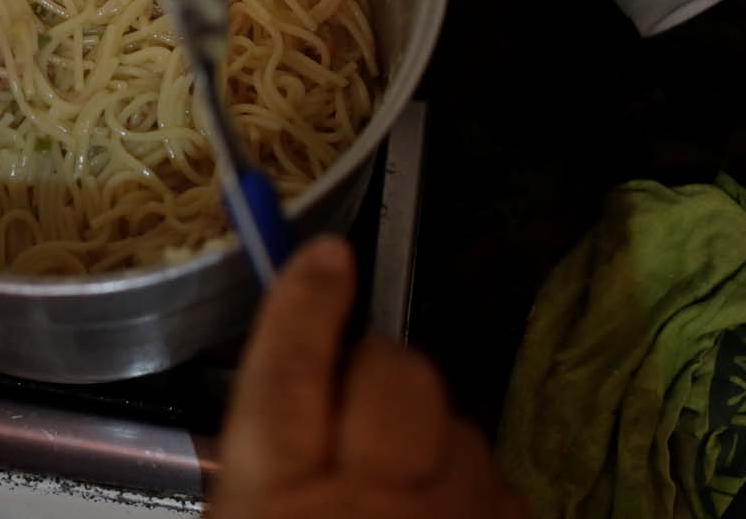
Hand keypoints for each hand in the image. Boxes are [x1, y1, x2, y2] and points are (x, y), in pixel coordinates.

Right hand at [213, 238, 525, 518]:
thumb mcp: (248, 513)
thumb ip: (269, 451)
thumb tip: (301, 370)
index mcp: (277, 497)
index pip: (289, 372)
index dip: (307, 304)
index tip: (326, 253)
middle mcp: (370, 498)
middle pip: (392, 374)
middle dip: (379, 366)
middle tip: (356, 396)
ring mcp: (450, 515)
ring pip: (455, 423)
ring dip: (430, 434)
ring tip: (402, 476)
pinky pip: (496, 477)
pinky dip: (468, 483)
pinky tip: (443, 510)